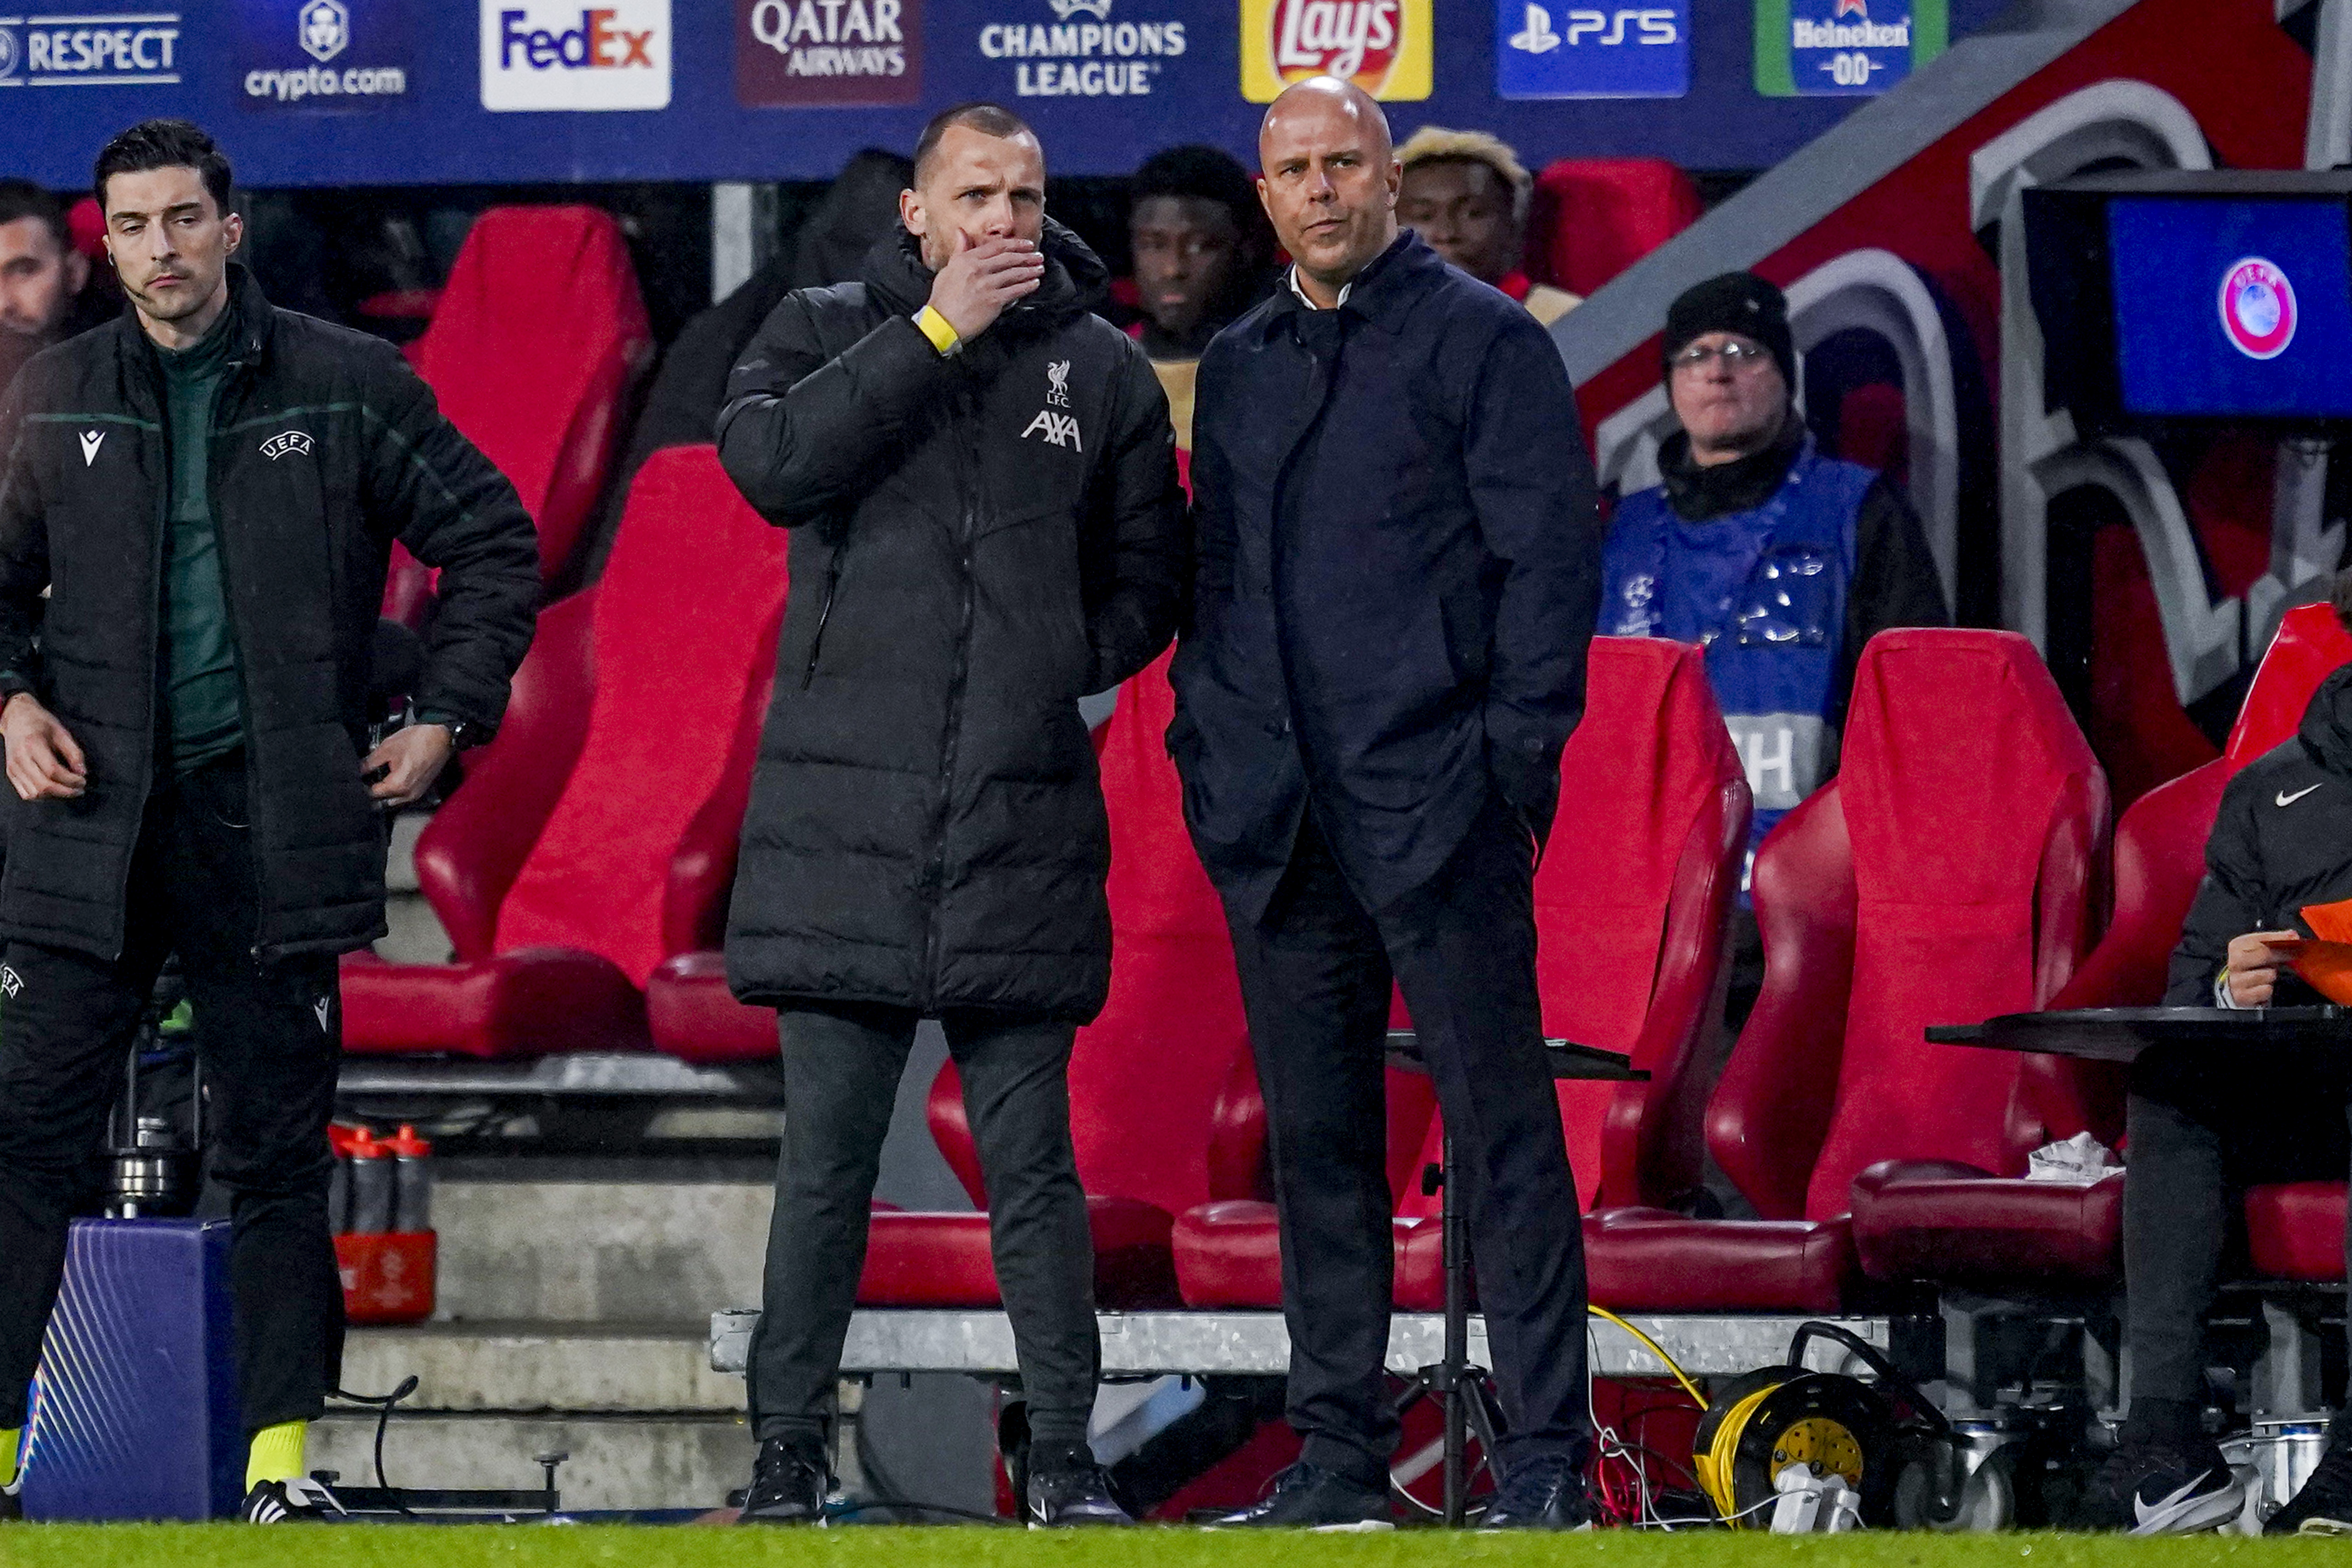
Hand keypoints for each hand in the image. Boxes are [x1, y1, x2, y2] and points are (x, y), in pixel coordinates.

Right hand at [2, 691, 85, 800]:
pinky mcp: (10, 773)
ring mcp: (13, 767)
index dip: (71, 780)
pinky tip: (54, 789)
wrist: (16, 717)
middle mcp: (20, 758)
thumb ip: (74, 752)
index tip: (83, 780)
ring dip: (54, 795)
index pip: (53, 771)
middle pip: (43, 786)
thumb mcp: (62, 732)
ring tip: (68, 789)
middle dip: (65, 791)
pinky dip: (42, 796)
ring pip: (34, 793)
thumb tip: (82, 772)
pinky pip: (26, 794)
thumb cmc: (40, 723)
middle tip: (79, 789)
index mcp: (33, 745)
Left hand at [363, 723, 453, 806]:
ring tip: (381, 774)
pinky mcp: (421, 790)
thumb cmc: (419, 741)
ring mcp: (416, 794)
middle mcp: (408, 795)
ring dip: (385, 789)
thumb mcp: (388, 747)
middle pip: (382, 798)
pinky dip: (396, 788)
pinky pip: (403, 794)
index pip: (371, 793)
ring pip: (393, 798)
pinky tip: (394, 775)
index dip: (363, 783)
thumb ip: (370, 762)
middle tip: (370, 773)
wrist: (442, 738)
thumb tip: (360, 770)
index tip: (360, 775)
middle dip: (375, 787)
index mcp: (398, 786)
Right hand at [927, 229, 1044, 340]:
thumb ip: (959, 251)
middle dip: (1026, 256)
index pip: (996, 247)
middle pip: (1008, 258)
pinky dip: (1027, 286)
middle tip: (1038, 256)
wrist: (942, 322)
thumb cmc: (942, 298)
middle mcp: (978, 269)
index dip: (1015, 244)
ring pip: (1014, 273)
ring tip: (1040, 269)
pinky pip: (1015, 291)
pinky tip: (1034, 284)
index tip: (1026, 244)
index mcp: (967, 260)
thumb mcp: (948, 270)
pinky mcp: (994, 300)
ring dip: (1030, 270)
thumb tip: (961, 232)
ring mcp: (987, 285)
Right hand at [2224, 928, 2300, 1006]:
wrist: (2237, 988)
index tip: (2294, 938)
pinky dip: (2268, 989)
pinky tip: (2263, 987)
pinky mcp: (2241, 996)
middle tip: (2293, 955)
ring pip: (2267, 974)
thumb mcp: (2260, 951)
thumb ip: (2275, 942)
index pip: (2260, 939)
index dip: (2279, 938)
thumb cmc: (2252, 967)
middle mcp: (2234, 962)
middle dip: (2281, 955)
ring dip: (2272, 975)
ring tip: (2268, 975)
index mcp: (2236, 947)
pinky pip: (2265, 990)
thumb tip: (2292, 934)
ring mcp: (2236, 980)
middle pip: (2263, 954)